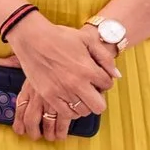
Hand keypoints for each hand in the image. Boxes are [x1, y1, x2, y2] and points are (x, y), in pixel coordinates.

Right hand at [4, 16, 118, 142]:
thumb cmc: (60, 36)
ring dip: (84, 104)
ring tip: (79, 94)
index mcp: (88, 69)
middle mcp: (77, 83)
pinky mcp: (49, 96)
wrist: (32, 38)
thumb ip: (105, 58)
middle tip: (92, 91)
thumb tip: (117, 76)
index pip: (108, 84)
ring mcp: (62, 91)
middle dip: (98, 98)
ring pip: (83, 111)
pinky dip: (71, 109)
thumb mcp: (87, 40)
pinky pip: (66, 113)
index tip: (97, 77)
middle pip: (99, 106)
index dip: (105, 81)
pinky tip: (69, 100)